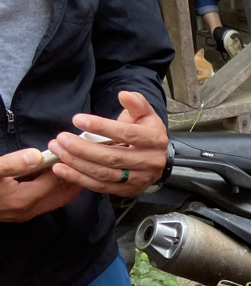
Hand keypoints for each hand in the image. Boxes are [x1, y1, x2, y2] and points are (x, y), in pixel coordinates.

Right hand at [0, 149, 81, 221]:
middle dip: (73, 179)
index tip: (71, 152)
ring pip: (55, 200)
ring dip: (63, 185)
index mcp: (23, 199)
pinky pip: (44, 202)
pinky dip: (52, 189)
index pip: (55, 181)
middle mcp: (28, 210)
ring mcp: (24, 214)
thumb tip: (36, 156)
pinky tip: (48, 176)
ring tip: (68, 166)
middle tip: (79, 161)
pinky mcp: (20, 213)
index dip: (65, 165)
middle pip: (63, 196)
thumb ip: (14, 164)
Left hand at [47, 92, 167, 196]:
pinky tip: (61, 169)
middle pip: (112, 157)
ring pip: (104, 173)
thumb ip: (136, 103)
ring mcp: (138, 179)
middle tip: (62, 138)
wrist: (157, 158)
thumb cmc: (146, 132)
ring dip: (77, 163)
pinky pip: (100, 187)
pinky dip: (79, 178)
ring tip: (58, 151)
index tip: (77, 119)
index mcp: (154, 140)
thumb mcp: (146, 114)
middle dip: (83, 148)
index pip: (126, 134)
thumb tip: (124, 95)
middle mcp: (149, 162)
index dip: (101, 127)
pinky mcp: (127, 191)